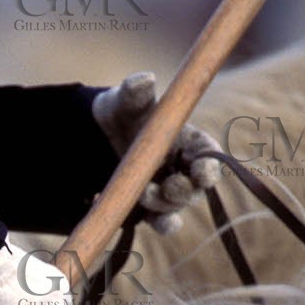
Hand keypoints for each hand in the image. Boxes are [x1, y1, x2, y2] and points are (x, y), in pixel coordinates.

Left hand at [92, 73, 221, 234]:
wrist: (93, 140)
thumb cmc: (120, 115)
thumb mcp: (123, 103)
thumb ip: (133, 94)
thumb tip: (144, 80)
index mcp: (187, 140)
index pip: (208, 154)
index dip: (211, 164)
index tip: (202, 171)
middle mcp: (184, 168)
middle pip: (196, 187)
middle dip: (185, 189)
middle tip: (169, 186)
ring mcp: (168, 192)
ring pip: (178, 206)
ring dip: (166, 205)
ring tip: (145, 194)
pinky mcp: (151, 211)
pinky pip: (163, 223)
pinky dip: (161, 224)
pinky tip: (152, 221)